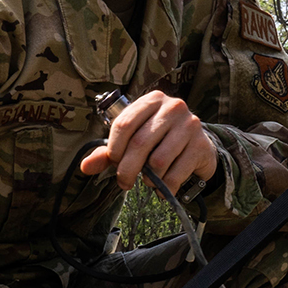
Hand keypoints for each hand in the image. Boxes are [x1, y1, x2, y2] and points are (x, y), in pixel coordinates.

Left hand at [80, 89, 217, 193]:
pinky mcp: (201, 145)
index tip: (114, 161)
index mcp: (152, 100)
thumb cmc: (159, 140)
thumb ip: (108, 152)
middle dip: (127, 170)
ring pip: (158, 161)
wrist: (198, 147)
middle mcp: (173, 107)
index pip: (124, 124)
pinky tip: (163, 187)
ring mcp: (190, 125)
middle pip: (139, 143)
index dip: (114, 149)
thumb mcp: (133, 140)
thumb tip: (85, 166)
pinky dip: (165, 187)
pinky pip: (175, 174)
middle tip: (124, 182)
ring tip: (149, 180)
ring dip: (149, 178)